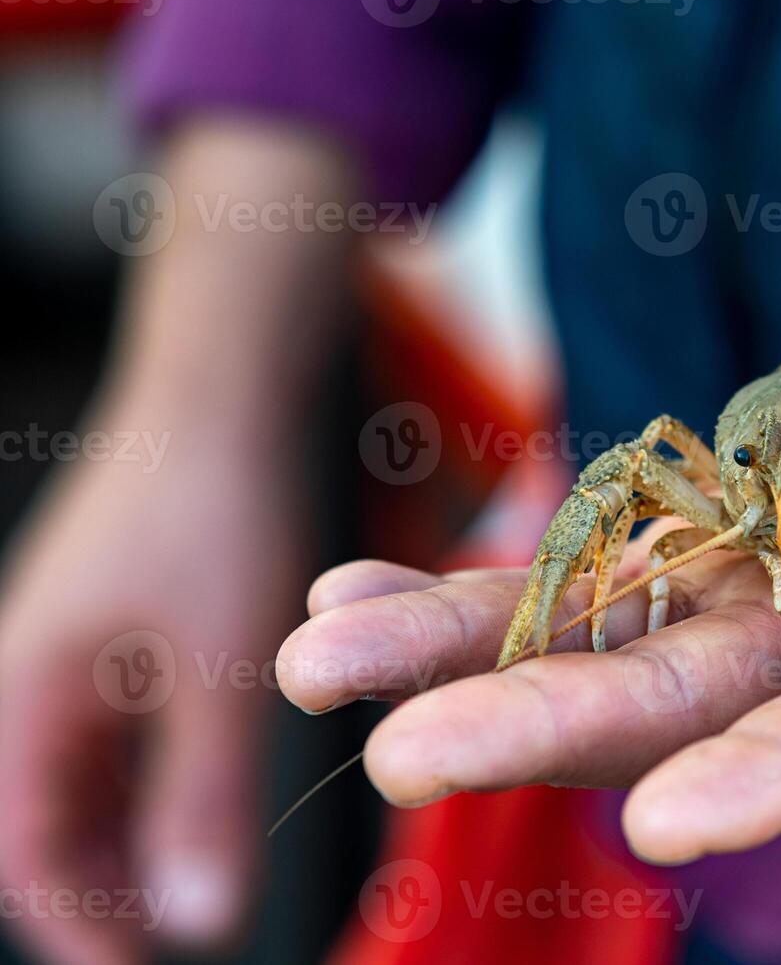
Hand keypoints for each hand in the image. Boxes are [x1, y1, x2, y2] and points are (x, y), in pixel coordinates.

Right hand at [0, 405, 307, 964]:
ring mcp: (59, 662)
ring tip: (191, 889)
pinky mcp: (102, 640)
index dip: (87, 931)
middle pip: (39, 832)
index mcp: (24, 701)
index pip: (27, 859)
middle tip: (182, 937)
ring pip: (71, 792)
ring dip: (121, 849)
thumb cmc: (219, 516)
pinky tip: (196, 807)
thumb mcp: (223, 668)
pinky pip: (102, 743)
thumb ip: (205, 797)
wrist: (222, 403)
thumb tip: (204, 921)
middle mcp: (23, 687)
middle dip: (99, 898)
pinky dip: (141, 791)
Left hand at [278, 416, 780, 865]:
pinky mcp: (744, 535)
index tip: (671, 836)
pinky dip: (490, 563)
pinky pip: (597, 552)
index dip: (775, 783)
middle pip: (670, 693)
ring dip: (459, 636)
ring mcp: (773, 590)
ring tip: (311, 649)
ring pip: (599, 621)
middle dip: (537, 722)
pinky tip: (364, 568)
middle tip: (382, 747)